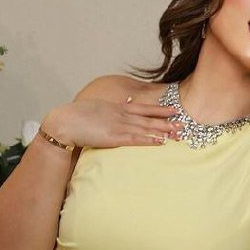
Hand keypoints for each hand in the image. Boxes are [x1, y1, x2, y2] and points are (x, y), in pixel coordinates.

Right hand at [41, 96, 182, 149]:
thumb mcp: (95, 111)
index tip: (174, 109)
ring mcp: (119, 125)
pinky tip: (160, 142)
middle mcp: (121, 114)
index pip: (143, 108)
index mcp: (117, 108)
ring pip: (146, 128)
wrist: (64, 122)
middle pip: (149, 118)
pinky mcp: (114, 137)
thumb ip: (106, 113)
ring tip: (179, 135)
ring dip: (163, 131)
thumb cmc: (75, 118)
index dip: (160, 109)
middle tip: (184, 124)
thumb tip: (110, 117)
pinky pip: (136, 139)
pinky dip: (149, 140)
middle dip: (167, 121)